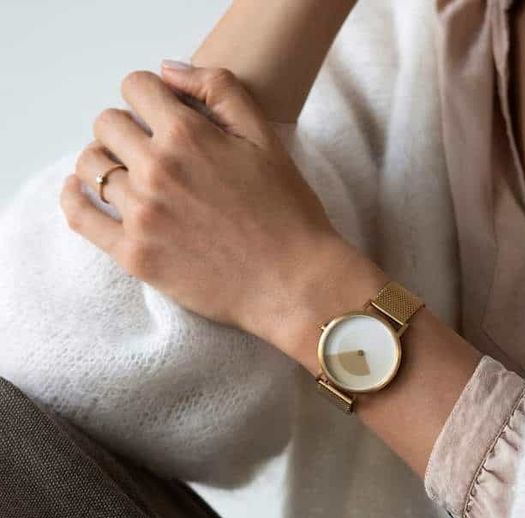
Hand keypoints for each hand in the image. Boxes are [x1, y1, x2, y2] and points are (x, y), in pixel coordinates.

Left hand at [60, 63, 385, 361]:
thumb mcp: (266, 138)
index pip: (135, 87)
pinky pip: (81, 216)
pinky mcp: (135, 254)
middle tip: (147, 148)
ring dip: (104, 161)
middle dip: (126, 128)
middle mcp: (157, 169)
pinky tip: (81, 191)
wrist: (292, 283)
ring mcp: (141, 214)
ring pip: (91, 166)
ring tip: (125, 173)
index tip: (158, 112)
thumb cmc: (287, 213)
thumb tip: (168, 70)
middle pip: (107, 125)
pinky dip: (74, 197)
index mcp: (188, 135)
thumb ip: (220, 90)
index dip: (147, 95)